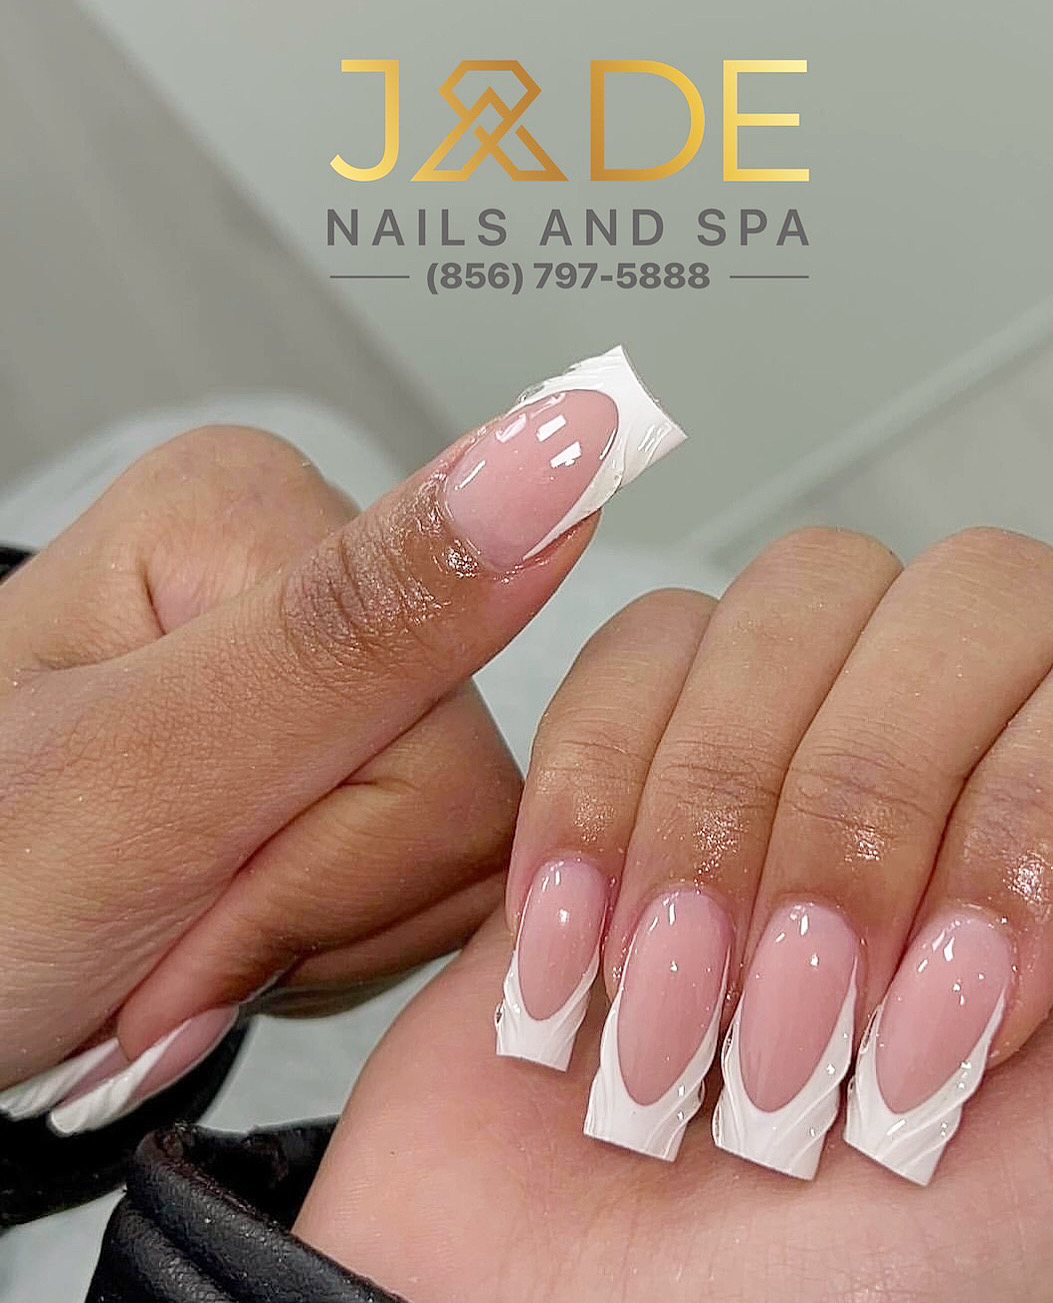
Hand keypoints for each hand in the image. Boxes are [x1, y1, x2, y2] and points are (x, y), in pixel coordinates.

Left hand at [0, 353, 670, 1130]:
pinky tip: (234, 923)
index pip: (446, 744)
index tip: (178, 920)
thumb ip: (360, 627)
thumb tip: (556, 451)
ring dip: (325, 934)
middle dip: (314, 909)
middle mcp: (318, 569)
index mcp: (256, 521)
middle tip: (168, 940)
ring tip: (188, 936)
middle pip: (463, 797)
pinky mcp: (359, 736)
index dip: (321, 877)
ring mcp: (344, 662)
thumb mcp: (141, 777)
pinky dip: (333, 938)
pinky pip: (437, 873)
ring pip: (465, 849)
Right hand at [297, 528, 1052, 1302]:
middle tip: (804, 1021)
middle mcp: (965, 765)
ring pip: (805, 593)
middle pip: (974, 592)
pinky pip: (643, 643)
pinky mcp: (643, 738)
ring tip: (681, 1014)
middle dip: (864, 815)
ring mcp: (798, 732)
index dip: (1049, 809)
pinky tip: (585, 960)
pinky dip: (596, 799)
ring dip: (720, 820)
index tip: (960, 1010)